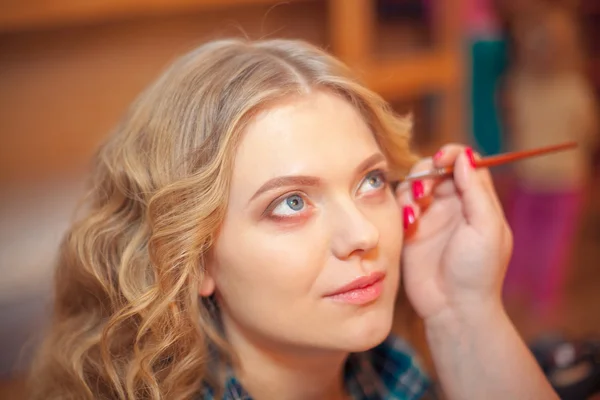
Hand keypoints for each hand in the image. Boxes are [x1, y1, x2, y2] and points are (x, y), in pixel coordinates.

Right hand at [396, 144, 512, 324]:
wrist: (453, 307)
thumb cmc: (477, 271)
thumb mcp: (486, 228)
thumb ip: (476, 191)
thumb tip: (464, 156)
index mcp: (476, 202)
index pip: (465, 164)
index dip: (453, 154)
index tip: (441, 158)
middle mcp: (452, 205)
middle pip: (436, 169)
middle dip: (427, 170)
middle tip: (425, 189)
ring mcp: (429, 217)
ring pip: (415, 184)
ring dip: (412, 188)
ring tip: (416, 210)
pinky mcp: (409, 230)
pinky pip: (400, 205)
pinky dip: (401, 205)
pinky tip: (409, 222)